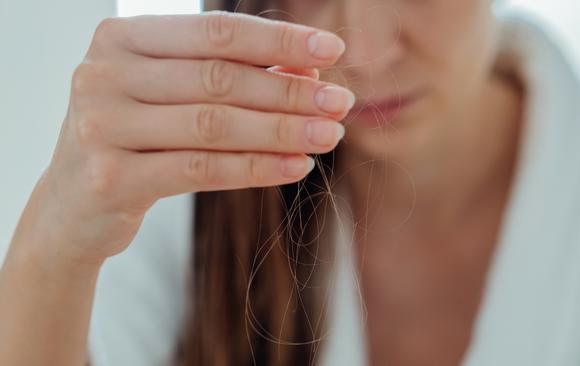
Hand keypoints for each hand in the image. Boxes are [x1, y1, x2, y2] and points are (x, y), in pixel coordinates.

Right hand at [16, 11, 352, 264]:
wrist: (74, 205)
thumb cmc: (135, 139)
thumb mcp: (173, 97)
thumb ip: (229, 77)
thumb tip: (308, 72)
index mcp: (121, 39)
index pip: (215, 32)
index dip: (278, 40)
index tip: (332, 49)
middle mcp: (104, 74)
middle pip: (219, 79)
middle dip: (290, 91)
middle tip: (342, 102)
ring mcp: (101, 126)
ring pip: (214, 125)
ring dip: (282, 130)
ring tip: (329, 135)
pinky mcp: (111, 178)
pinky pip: (202, 170)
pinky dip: (257, 167)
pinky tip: (296, 166)